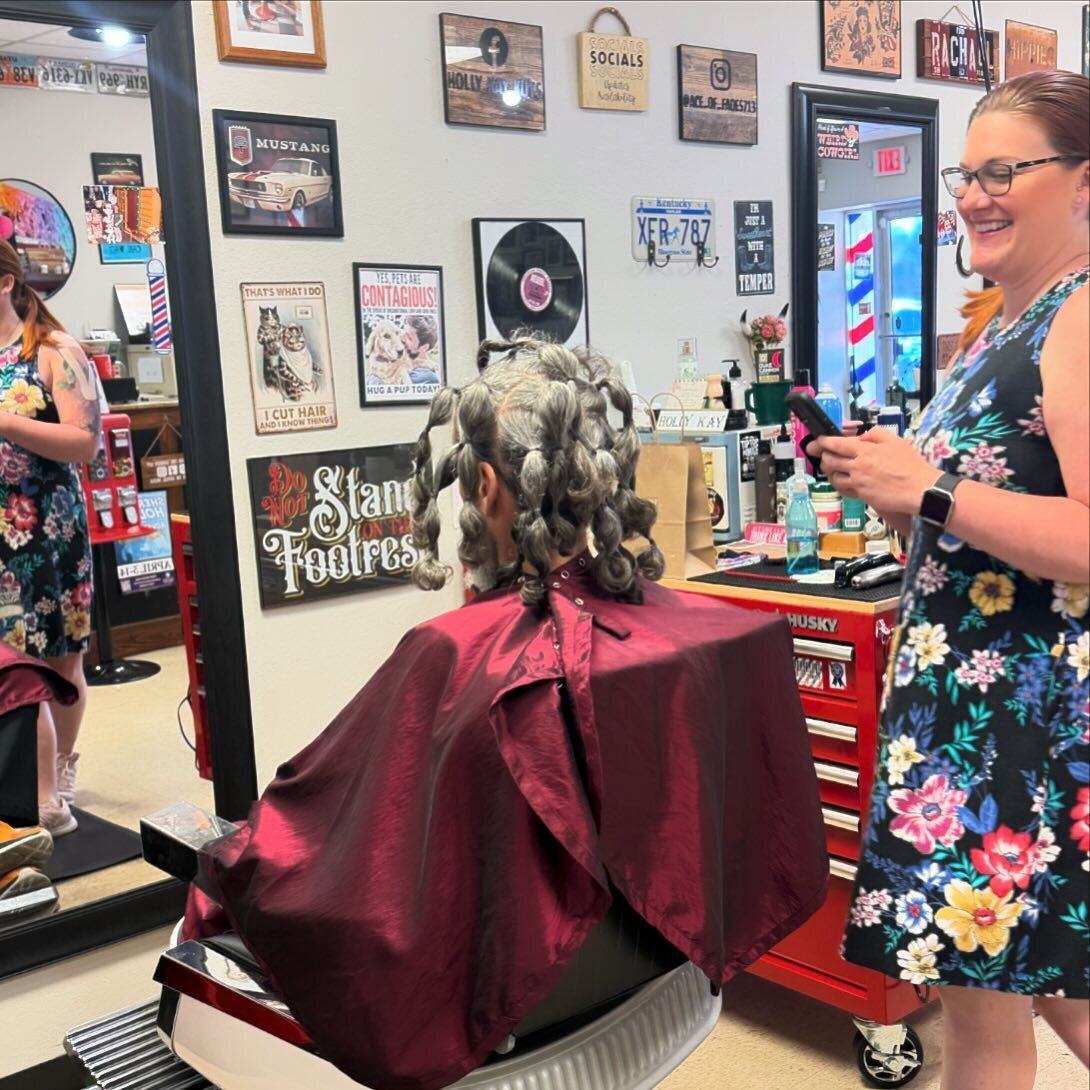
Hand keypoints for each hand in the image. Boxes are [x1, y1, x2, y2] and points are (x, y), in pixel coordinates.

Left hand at [808, 428, 940, 515]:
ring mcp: (858, 482)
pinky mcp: (862, 495)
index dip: (823, 441)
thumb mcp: (895, 440)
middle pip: (830, 460)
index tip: (818, 440)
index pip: (836, 444)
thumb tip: (861, 437)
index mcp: (865, 450)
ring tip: (832, 468)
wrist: (920, 489)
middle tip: (823, 454)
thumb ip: (875, 434)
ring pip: (833, 476)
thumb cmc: (911, 465)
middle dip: (823, 456)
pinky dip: (839, 484)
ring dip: (830, 472)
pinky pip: (843, 489)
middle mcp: (858, 466)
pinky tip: (843, 481)